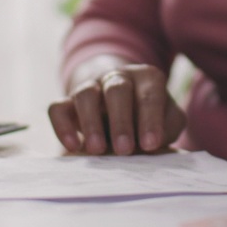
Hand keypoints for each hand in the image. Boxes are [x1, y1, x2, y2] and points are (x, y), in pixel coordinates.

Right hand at [48, 64, 186, 154]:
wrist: (121, 106)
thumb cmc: (149, 118)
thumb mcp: (168, 121)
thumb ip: (168, 128)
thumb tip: (154, 144)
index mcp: (147, 78)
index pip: (150, 94)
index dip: (150, 119)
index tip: (150, 144)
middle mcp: (118, 76)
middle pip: (117, 90)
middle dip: (121, 121)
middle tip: (124, 150)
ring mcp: (91, 86)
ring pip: (86, 95)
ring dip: (91, 123)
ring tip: (97, 150)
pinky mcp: (68, 101)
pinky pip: (58, 108)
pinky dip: (62, 126)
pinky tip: (73, 146)